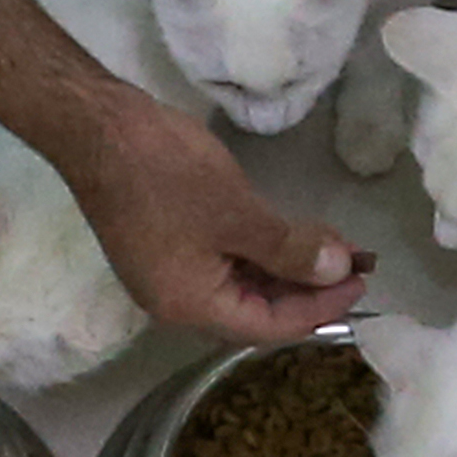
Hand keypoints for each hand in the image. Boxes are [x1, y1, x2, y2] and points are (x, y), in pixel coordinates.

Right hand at [52, 88, 373, 344]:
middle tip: (352, 259)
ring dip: (285, 266)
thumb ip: (290, 250)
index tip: (360, 281)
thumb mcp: (239, 212)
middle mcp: (177, 303)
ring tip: (329, 242)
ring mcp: (167, 276)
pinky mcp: (164, 247)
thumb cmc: (166, 173)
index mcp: (192, 307)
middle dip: (306, 286)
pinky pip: (221, 263)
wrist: (96, 129)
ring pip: (240, 285)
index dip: (320, 307)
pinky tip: (287, 231)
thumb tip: (336, 272)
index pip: (269, 326)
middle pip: (255, 310)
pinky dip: (258, 251)